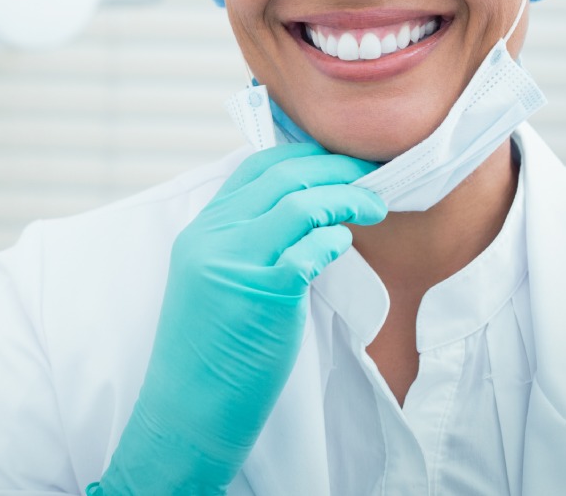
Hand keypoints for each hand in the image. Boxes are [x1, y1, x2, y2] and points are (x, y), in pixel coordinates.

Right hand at [91, 143, 385, 495]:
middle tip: (372, 171)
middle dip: (335, 166)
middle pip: (282, 176)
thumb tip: (304, 217)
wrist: (188, 409)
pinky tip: (347, 241)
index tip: (338, 160)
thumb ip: (247, 244)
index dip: (302, 155)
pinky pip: (308, 249)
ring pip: (299, 203)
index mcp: (201, 230)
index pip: (254, 167)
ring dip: (347, 197)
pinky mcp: (261, 293)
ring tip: (378, 204)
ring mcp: (234, 262)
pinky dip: (334, 238)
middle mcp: (213, 237)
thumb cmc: (212, 352)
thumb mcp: (216, 282)